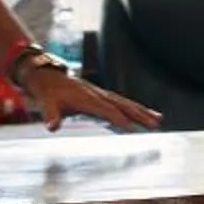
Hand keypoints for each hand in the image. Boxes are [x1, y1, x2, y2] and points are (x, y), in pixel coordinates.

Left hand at [18, 61, 160, 134]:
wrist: (47, 75)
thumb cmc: (47, 91)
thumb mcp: (45, 102)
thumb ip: (50, 114)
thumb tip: (52, 126)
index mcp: (85, 97)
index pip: (105, 109)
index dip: (118, 118)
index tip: (131, 128)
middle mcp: (97, 94)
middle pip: (122, 104)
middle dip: (139, 114)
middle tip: (154, 124)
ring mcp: (101, 94)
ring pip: (125, 103)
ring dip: (142, 111)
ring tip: (158, 119)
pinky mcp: (102, 96)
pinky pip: (122, 102)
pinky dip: (135, 108)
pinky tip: (146, 115)